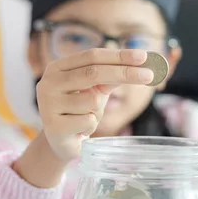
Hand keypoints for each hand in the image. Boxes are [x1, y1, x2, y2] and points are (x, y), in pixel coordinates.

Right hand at [36, 48, 152, 160]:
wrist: (61, 143)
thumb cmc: (79, 111)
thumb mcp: (95, 90)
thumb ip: (111, 76)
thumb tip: (140, 63)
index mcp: (57, 68)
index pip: (92, 56)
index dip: (119, 55)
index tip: (143, 56)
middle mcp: (47, 82)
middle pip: (93, 73)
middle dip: (124, 73)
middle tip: (149, 75)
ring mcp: (48, 105)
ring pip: (92, 101)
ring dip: (98, 110)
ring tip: (86, 117)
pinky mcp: (53, 126)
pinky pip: (88, 121)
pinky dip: (91, 125)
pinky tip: (79, 130)